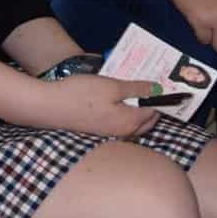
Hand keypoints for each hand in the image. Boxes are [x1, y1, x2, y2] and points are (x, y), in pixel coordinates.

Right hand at [28, 74, 159, 137]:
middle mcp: (124, 132)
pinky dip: (126, 111)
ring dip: (139, 108)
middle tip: (153, 86)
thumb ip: (137, 89)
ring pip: (134, 122)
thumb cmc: (82, 94)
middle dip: (153, 105)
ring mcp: (111, 133)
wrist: (50, 107)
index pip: (156, 111)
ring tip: (138, 89)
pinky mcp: (99, 130)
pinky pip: (121, 122)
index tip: (166, 84)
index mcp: (131, 121)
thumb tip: (159, 90)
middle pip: (147, 120)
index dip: (163, 98)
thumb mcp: (112, 86)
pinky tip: (119, 98)